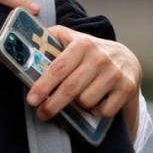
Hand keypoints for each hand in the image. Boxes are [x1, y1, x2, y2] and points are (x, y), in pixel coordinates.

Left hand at [24, 26, 141, 121]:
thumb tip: (25, 44)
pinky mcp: (127, 88)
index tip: (31, 100)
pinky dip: (96, 111)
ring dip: (78, 105)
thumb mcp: (71, 39)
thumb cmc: (89, 52)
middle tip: (42, 113)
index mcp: (82, 44)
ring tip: (77, 98)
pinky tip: (96, 102)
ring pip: (86, 102)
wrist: (127, 59)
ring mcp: (115, 73)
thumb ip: (50, 38)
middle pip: (70, 90)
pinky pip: (103, 111)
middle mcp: (100, 57)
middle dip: (52, 105)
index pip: (58, 69)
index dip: (42, 86)